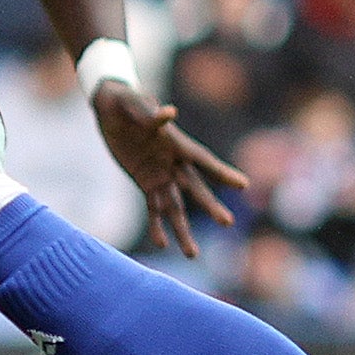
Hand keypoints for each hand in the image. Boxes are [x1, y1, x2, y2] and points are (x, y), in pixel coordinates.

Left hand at [93, 77, 245, 253]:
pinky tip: (162, 242)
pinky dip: (156, 225)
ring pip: (175, 207)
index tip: (243, 185)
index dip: (222, 172)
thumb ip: (149, 112)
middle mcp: (173, 162)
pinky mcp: (145, 182)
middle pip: (195, 188)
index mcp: (176, 142)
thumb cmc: (125, 100)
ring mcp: (161, 174)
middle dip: (210, 206)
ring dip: (182, 229)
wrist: (110, 107)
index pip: (203, 160)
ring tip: (192, 254)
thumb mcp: (133, 103)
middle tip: (227, 222)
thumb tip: (169, 112)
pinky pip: (153, 207)